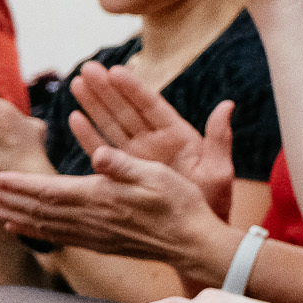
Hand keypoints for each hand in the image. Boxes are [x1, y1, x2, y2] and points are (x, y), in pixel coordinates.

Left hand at [0, 141, 229, 267]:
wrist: (192, 243)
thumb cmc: (179, 204)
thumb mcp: (158, 175)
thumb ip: (124, 164)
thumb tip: (98, 153)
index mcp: (100, 197)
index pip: (49, 190)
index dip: (19, 184)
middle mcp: (89, 218)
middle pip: (36, 208)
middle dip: (3, 199)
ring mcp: (92, 234)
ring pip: (40, 224)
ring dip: (9, 215)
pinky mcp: (98, 242)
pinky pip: (56, 236)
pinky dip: (31, 231)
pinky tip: (17, 228)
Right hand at [71, 63, 236, 216]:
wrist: (197, 234)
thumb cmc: (213, 202)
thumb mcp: (218, 170)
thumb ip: (219, 138)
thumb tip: (227, 106)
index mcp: (177, 138)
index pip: (151, 107)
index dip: (133, 89)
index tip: (116, 70)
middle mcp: (155, 143)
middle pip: (126, 110)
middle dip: (106, 89)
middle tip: (87, 68)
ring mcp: (138, 157)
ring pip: (112, 125)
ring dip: (94, 105)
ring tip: (77, 82)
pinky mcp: (125, 172)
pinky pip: (103, 150)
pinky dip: (89, 135)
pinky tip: (75, 118)